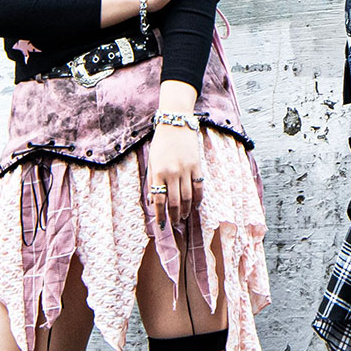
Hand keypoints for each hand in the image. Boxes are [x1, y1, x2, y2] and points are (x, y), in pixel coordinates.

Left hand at [144, 88, 203, 226]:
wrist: (176, 124)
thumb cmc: (160, 144)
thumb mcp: (152, 162)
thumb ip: (152, 182)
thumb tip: (152, 202)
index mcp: (158, 172)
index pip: (159, 200)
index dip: (160, 215)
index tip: (161, 226)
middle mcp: (173, 173)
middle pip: (174, 201)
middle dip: (174, 216)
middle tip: (174, 224)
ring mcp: (186, 169)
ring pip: (187, 197)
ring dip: (185, 210)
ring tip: (183, 217)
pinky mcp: (197, 166)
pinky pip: (199, 186)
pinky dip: (198, 199)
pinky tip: (195, 206)